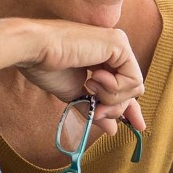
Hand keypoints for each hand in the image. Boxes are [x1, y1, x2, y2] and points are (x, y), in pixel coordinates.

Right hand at [16, 20, 146, 133]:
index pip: (126, 85)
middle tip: (97, 112)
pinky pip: (132, 79)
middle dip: (116, 107)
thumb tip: (113, 129)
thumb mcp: (76, 95)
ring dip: (112, 97)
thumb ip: (95, 108)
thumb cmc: (47, 68)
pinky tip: (94, 78)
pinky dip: (114, 87)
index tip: (137, 126)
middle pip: (132, 90)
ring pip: (134, 86)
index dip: (131, 107)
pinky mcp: (119, 44)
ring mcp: (118, 44)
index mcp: (103, 58)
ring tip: (89, 87)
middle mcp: (114, 49)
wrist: (35, 51)